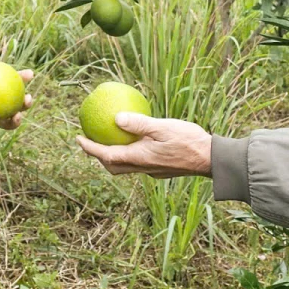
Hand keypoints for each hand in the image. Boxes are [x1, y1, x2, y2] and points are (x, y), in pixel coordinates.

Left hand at [77, 111, 213, 177]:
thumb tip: (116, 118)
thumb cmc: (189, 140)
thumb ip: (139, 123)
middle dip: (98, 155)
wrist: (211, 159)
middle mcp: (143, 167)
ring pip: (125, 167)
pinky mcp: (160, 170)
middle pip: (113, 166)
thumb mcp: (163, 127)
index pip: (107, 155)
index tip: (78, 138)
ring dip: (113, 157)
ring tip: (109, 141)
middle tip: (90, 140)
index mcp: (140, 157)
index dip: (90, 148)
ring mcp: (152, 171)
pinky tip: (135, 141)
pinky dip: (129, 155)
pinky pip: (138, 163)